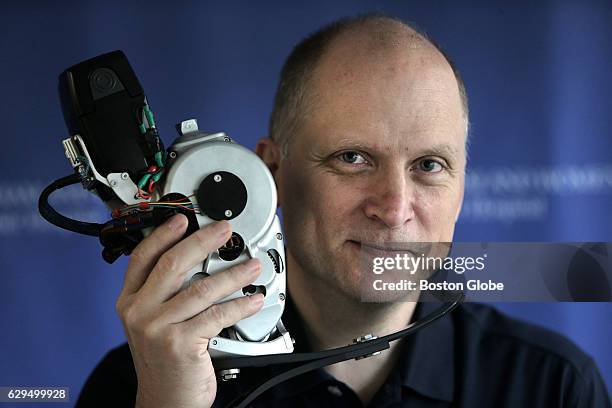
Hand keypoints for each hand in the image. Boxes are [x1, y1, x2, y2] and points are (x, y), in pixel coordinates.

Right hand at [115, 214, 262, 407]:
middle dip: (203, 241)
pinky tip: (254, 299)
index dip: (163, 235)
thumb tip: (194, 259)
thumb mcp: (152, 323)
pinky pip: (217, 315)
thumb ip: (162, 293)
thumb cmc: (165, 360)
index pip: (143, 258)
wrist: (165, 401)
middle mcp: (140, 312)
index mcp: (131, 302)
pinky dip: (240, 305)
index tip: (182, 218)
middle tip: (224, 230)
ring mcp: (158, 328)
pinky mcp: (180, 344)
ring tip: (252, 265)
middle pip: (173, 264)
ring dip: (233, 274)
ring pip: (202, 289)